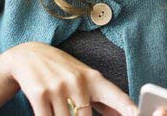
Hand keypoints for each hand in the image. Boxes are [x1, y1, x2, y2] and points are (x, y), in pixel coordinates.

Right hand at [0, 42, 137, 115]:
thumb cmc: (63, 71)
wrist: (28, 56)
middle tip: (72, 106)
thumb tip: (127, 115)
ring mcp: (59, 87)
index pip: (116, 96)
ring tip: (56, 105)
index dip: (127, 107)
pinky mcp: (39, 94)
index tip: (137, 114)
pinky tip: (47, 110)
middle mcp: (78, 81)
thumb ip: (105, 100)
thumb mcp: (86, 80)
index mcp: (94, 78)